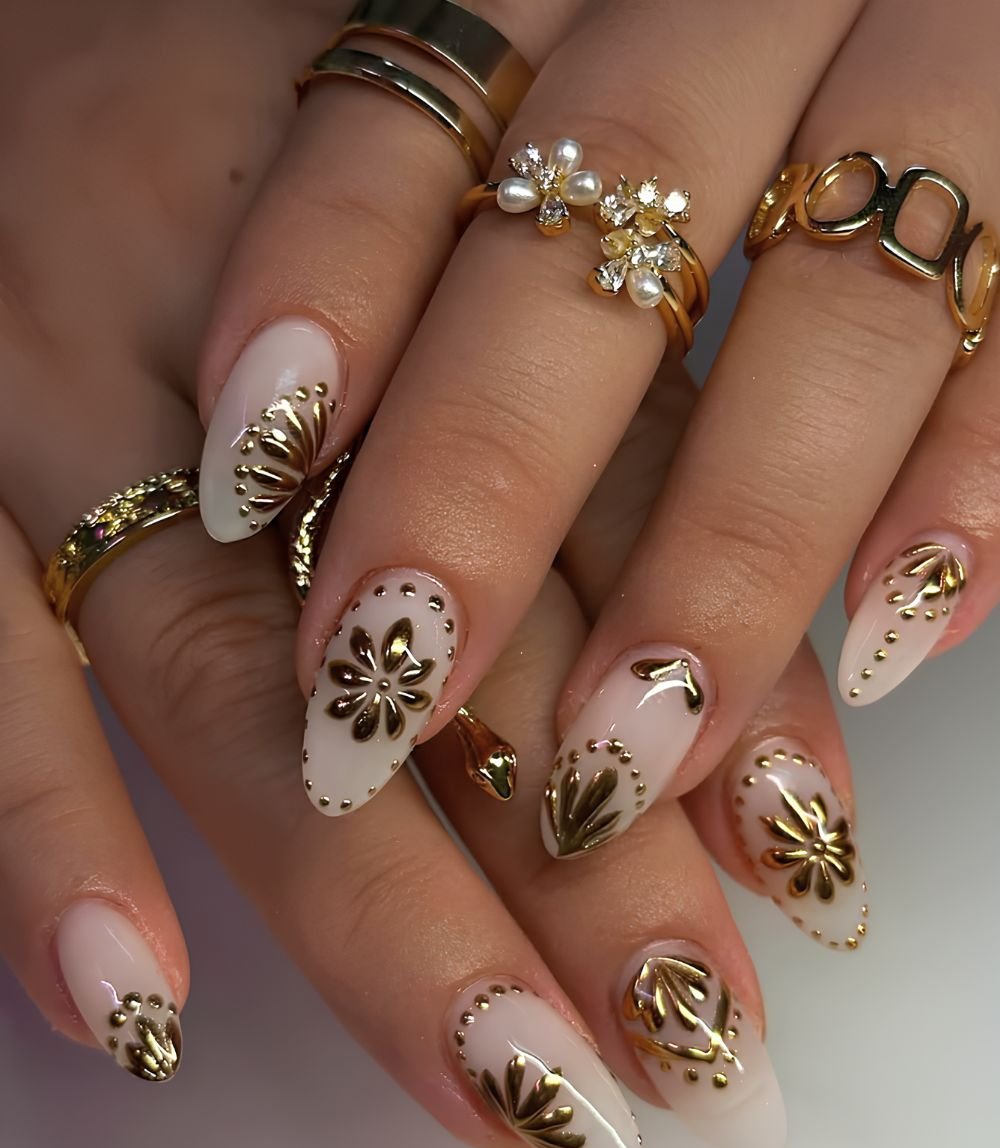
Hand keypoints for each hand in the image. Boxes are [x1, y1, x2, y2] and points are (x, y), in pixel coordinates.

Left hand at [193, 0, 861, 826]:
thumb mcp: (550, 106)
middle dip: (488, 472)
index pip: (418, 107)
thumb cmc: (666, 91)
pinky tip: (898, 633)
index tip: (248, 471)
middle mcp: (743, 11)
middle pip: (598, 228)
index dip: (325, 278)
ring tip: (633, 753)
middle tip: (389, 684)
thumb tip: (286, 475)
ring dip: (731, 547)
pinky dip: (969, 477)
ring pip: (828, 307)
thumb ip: (450, 239)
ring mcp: (914, 78)